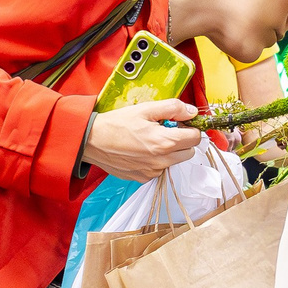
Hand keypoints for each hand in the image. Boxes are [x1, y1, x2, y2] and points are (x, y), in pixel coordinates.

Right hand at [82, 99, 203, 180]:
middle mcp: (161, 161)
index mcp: (164, 142)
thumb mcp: (145, 109)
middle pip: (188, 152)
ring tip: (149, 140)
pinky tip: (141, 150)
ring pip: (174, 162)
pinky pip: (159, 169)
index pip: (195, 138)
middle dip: (182, 141)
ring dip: (169, 151)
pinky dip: (156, 161)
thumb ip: (172, 108)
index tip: (180, 124)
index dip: (190, 128)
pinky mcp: (143, 178)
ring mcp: (152, 172)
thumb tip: (191, 112)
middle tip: (164, 130)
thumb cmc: (116, 124)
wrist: (91, 141)